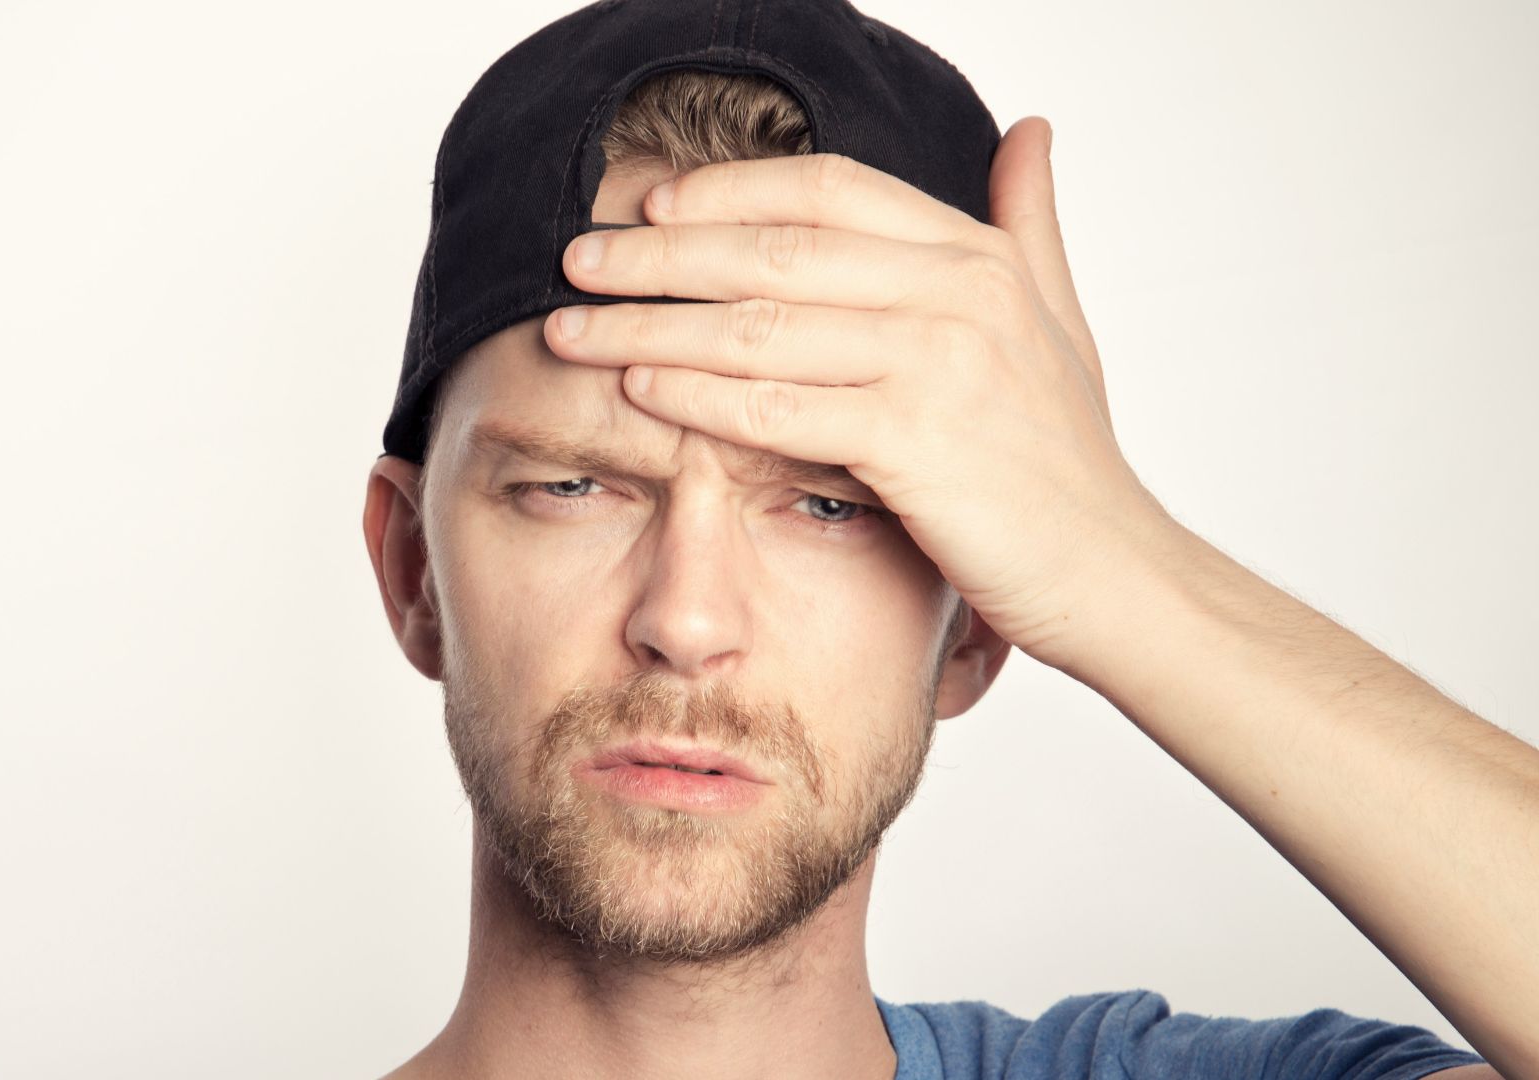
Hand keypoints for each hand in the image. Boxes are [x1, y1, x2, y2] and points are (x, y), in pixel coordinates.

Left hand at [544, 117, 1180, 669]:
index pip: (826, 189)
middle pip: (771, 249)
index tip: (648, 205)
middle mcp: (958, 292)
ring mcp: (939, 363)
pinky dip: (696, 395)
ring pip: (757, 326)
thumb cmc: (1067, 458)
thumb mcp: (1058, 321)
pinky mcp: (916, 443)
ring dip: (650, 323)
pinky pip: (777, 408)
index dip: (727, 191)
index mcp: (976, 254)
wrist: (1114, 572)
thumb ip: (1029, 225)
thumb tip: (1029, 130)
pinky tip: (635, 388)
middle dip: (659, 254)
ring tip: (572, 327)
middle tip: (576, 260)